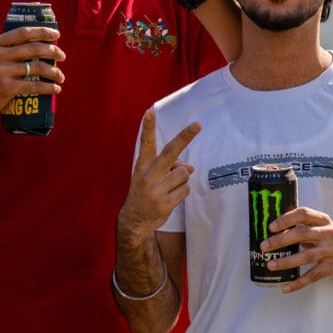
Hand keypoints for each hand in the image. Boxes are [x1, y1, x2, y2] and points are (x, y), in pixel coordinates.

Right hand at [0, 26, 65, 125]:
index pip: (23, 33)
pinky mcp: (6, 88)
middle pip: (33, 48)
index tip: (57, 34)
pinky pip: (34, 86)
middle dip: (52, 51)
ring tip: (61, 76)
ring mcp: (1, 71)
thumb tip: (40, 43)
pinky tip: (56, 89)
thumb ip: (8, 49)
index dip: (42, 32)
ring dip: (54, 72)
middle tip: (62, 56)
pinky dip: (48, 87)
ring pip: (36, 67)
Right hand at [117, 109, 201, 243]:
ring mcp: (156, 191)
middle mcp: (147, 176)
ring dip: (181, 180)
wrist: (134, 220)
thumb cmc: (146, 191)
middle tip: (198, 124)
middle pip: (171, 153)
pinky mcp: (165, 204)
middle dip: (185, 137)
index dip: (148, 127)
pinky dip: (182, 192)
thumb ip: (168, 167)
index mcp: (142, 166)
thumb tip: (189, 169)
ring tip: (169, 188)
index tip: (150, 111)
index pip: (146, 143)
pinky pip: (186, 189)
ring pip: (183, 173)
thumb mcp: (150, 176)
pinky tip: (170, 197)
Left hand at [260, 207, 332, 293]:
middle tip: (264, 247)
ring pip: (306, 256)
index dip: (286, 219)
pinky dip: (298, 283)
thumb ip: (300, 224)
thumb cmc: (325, 237)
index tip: (271, 227)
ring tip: (270, 265)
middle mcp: (329, 233)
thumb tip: (272, 227)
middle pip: (302, 234)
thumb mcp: (318, 225)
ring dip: (286, 262)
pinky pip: (313, 276)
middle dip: (281, 240)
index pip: (304, 214)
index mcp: (323, 219)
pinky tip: (285, 287)